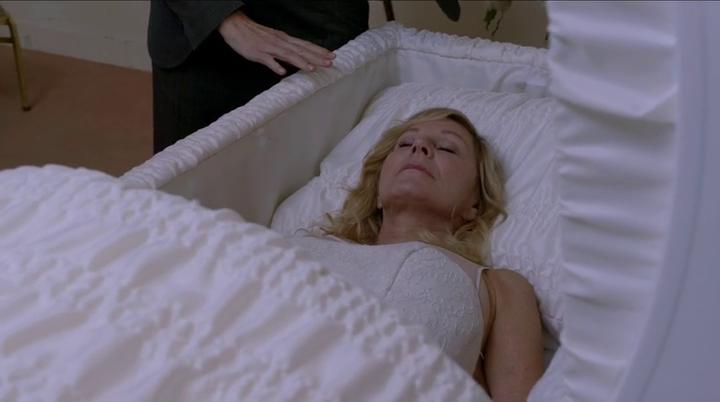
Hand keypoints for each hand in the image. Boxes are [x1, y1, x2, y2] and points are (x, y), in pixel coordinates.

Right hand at [218, 9, 334, 74]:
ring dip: (301, 62)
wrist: (236, 26)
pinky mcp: (258, 53)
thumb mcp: (273, 41)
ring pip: (288, 55)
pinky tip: (283, 72)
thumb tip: (296, 60)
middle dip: (316, 57)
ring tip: (312, 68)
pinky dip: (275, 65)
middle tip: (330, 62)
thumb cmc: (254, 35)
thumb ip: (284, 51)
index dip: (318, 51)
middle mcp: (280, 42)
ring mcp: (269, 48)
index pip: (305, 45)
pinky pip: (268, 60)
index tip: (331, 56)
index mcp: (284, 40)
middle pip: (301, 50)